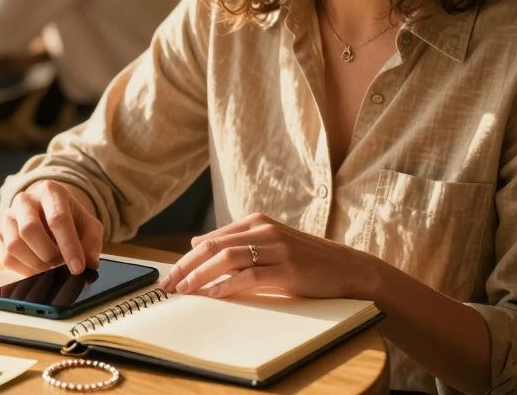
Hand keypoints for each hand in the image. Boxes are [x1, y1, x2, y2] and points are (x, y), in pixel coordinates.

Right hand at [0, 180, 103, 275]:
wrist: (48, 213)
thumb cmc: (70, 219)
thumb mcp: (88, 225)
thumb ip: (91, 242)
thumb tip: (89, 263)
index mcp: (50, 191)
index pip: (57, 219)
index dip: (69, 246)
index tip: (77, 267)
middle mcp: (25, 199)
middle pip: (30, 230)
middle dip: (48, 255)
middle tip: (61, 268)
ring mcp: (7, 215)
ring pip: (14, 245)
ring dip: (35, 264)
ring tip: (50, 269)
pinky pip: (5, 256)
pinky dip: (22, 269)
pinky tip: (36, 269)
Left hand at [158, 213, 379, 299]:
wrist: (349, 269)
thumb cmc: (307, 260)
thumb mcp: (269, 243)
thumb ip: (236, 241)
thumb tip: (197, 243)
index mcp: (257, 222)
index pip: (211, 239)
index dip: (186, 258)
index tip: (168, 275)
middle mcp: (264, 230)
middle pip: (213, 247)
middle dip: (185, 266)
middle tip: (167, 285)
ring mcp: (277, 248)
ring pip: (227, 258)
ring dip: (200, 276)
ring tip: (184, 290)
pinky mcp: (288, 269)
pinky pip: (250, 276)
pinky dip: (227, 285)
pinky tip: (213, 295)